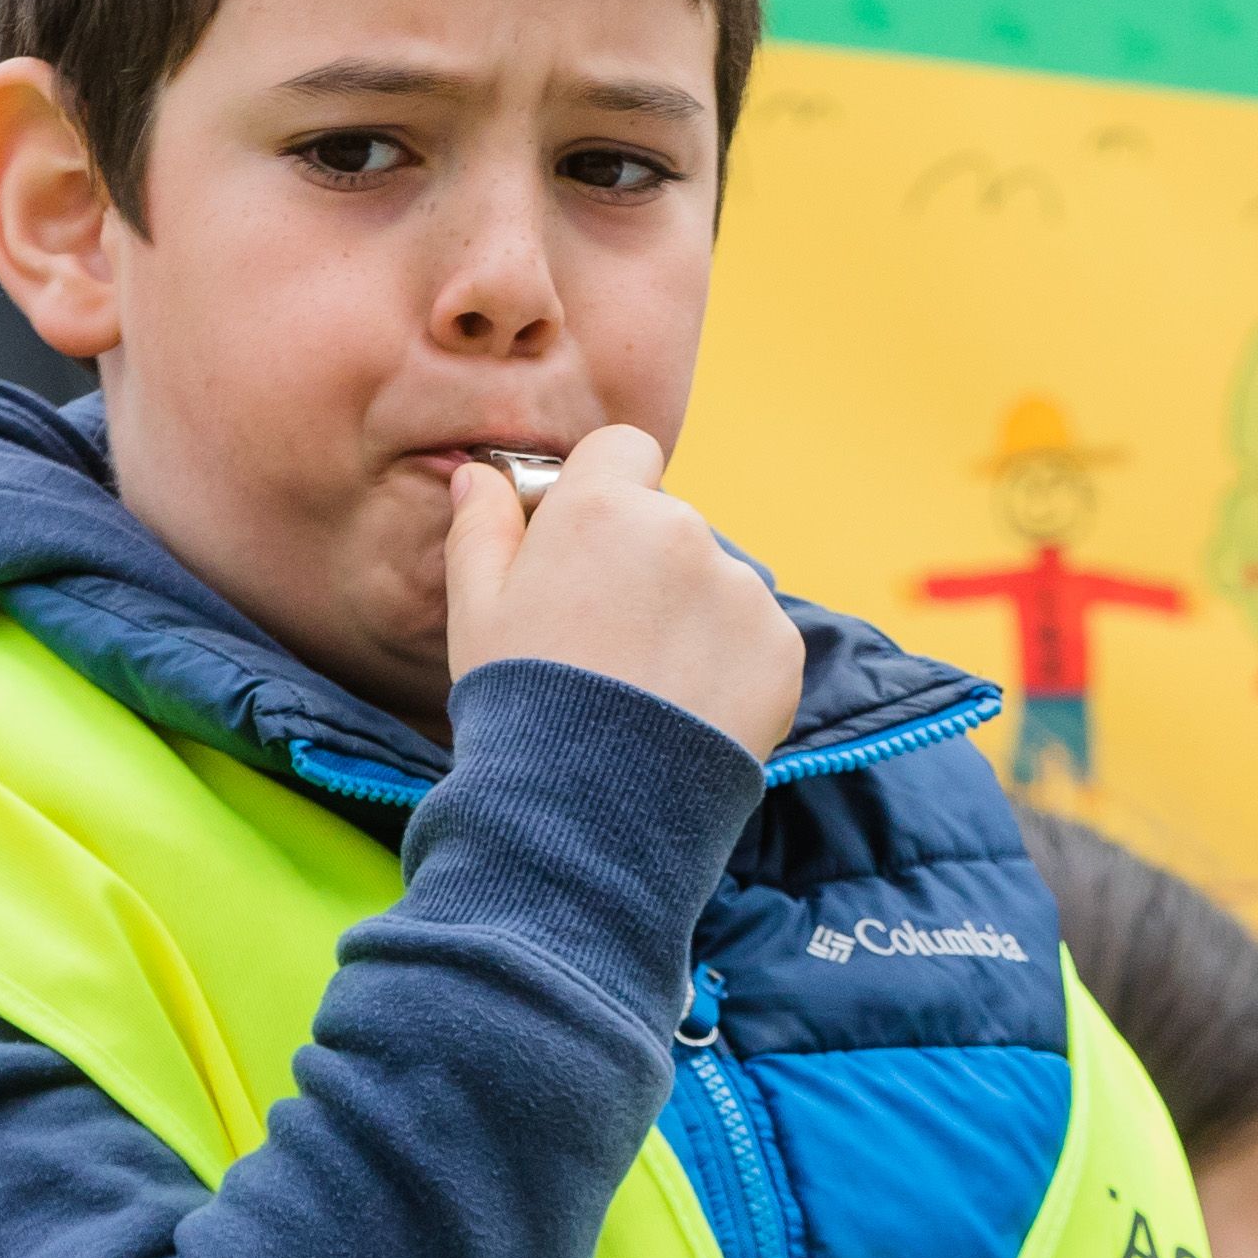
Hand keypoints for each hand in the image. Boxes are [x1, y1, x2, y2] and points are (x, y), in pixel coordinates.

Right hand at [446, 426, 799, 755]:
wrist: (590, 809)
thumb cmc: (520, 701)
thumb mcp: (476, 611)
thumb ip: (481, 527)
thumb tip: (480, 473)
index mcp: (605, 507)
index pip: (623, 449)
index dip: (602, 490)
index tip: (584, 542)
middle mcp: (684, 531)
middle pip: (667, 523)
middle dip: (642, 564)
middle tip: (603, 641)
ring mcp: (741, 590)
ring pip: (712, 581)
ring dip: (687, 614)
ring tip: (643, 689)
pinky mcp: (781, 648)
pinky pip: (751, 636)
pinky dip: (725, 664)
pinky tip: (683, 710)